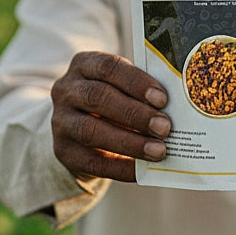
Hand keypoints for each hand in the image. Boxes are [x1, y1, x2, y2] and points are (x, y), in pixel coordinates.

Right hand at [50, 51, 170, 182]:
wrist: (80, 130)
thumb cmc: (113, 100)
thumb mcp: (122, 88)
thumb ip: (141, 93)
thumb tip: (175, 109)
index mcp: (85, 64)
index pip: (109, 67)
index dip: (136, 82)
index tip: (162, 98)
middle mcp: (66, 89)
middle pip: (99, 97)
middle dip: (135, 113)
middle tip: (165, 127)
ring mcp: (60, 120)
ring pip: (91, 130)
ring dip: (129, 142)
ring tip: (158, 151)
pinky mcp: (62, 150)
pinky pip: (91, 160)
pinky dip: (119, 166)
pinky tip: (141, 170)